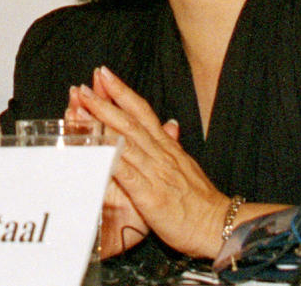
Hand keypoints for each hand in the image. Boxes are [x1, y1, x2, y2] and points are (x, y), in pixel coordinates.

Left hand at [75, 66, 231, 258]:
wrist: (219, 225)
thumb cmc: (201, 200)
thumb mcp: (188, 165)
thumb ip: (174, 144)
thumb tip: (171, 123)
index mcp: (167, 146)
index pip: (142, 112)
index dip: (123, 92)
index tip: (106, 74)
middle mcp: (160, 154)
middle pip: (129, 121)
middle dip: (105, 102)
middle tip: (86, 85)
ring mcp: (155, 173)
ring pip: (125, 142)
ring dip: (101, 124)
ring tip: (81, 109)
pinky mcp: (150, 196)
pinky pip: (127, 175)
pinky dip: (110, 160)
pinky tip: (95, 150)